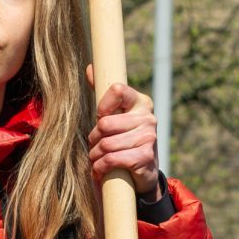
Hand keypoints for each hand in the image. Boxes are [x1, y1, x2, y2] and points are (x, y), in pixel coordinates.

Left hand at [84, 71, 161, 198]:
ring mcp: (149, 137)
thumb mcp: (115, 115)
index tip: (100, 116)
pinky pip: (112, 159)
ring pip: (106, 144)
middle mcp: (148, 117)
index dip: (102, 105)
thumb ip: (103, 92)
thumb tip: (90, 67)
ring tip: (96, 159)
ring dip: (95, 155)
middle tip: (94, 145)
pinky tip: (100, 170)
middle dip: (93, 138)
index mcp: (141, 102)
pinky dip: (100, 167)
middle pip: (105, 123)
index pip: (117, 90)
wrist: (143, 172)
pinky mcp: (145, 157)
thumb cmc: (124, 139)